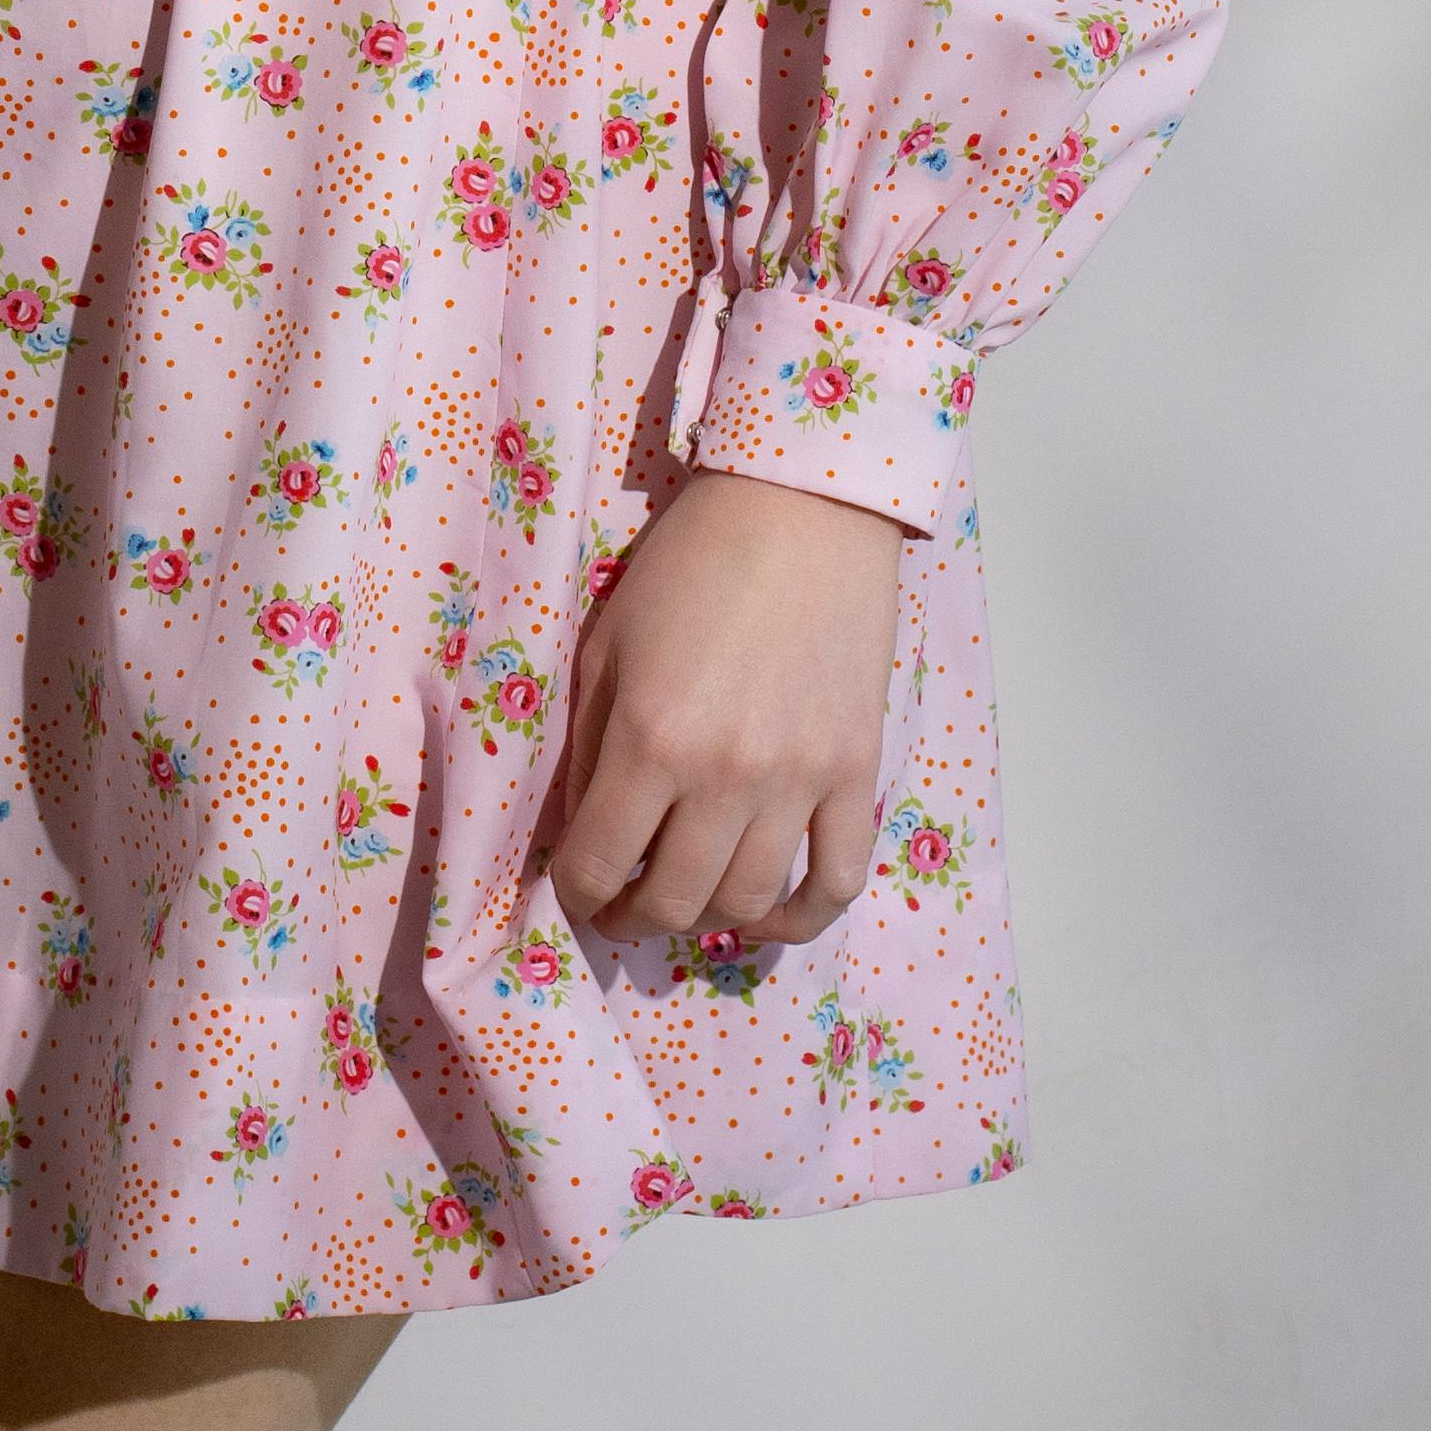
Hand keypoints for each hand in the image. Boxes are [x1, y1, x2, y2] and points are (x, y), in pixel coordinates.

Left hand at [544, 460, 903, 948]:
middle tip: (621, 907)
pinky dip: (801, 918)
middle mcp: (725, 775)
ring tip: (684, 899)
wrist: (800, 511)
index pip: (598, 866)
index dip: (576, 893)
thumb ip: (589, 747)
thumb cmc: (689, 566)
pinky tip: (766, 913)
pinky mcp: (855, 774)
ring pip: (749, 902)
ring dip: (706, 919)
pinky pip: (838, 882)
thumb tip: (581, 830)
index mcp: (651, 739)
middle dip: (634, 918)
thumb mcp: (607, 647)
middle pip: (674, 902)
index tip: (575, 888)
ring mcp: (799, 781)